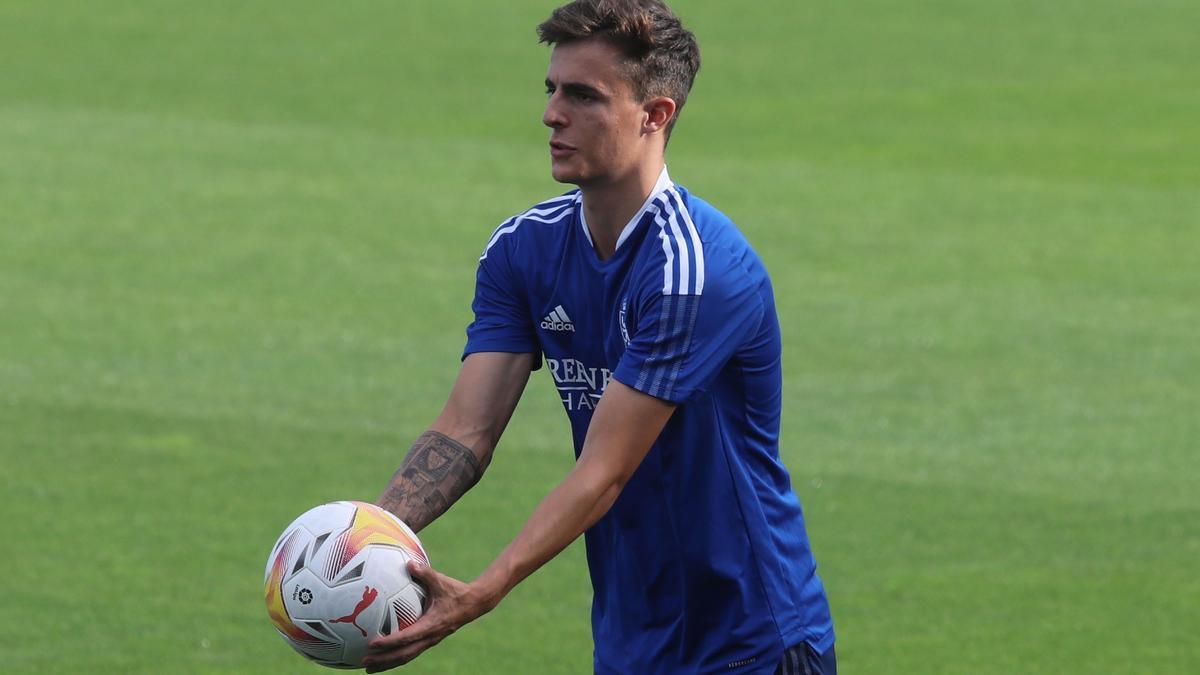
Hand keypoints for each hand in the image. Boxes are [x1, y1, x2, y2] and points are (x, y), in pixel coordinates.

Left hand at [362, 561, 494, 671]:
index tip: (372, 643)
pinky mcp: (429, 640)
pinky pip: (410, 652)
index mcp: (431, 625)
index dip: (389, 642)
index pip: (407, 637)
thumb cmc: (456, 591)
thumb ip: (425, 573)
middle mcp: (430, 637)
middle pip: (404, 654)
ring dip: (387, 663)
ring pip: (406, 657)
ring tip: (369, 668)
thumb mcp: (441, 581)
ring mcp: (430, 641)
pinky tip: (384, 657)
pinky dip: (395, 657)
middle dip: (383, 660)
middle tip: (364, 662)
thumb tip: (409, 563)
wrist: (475, 603)